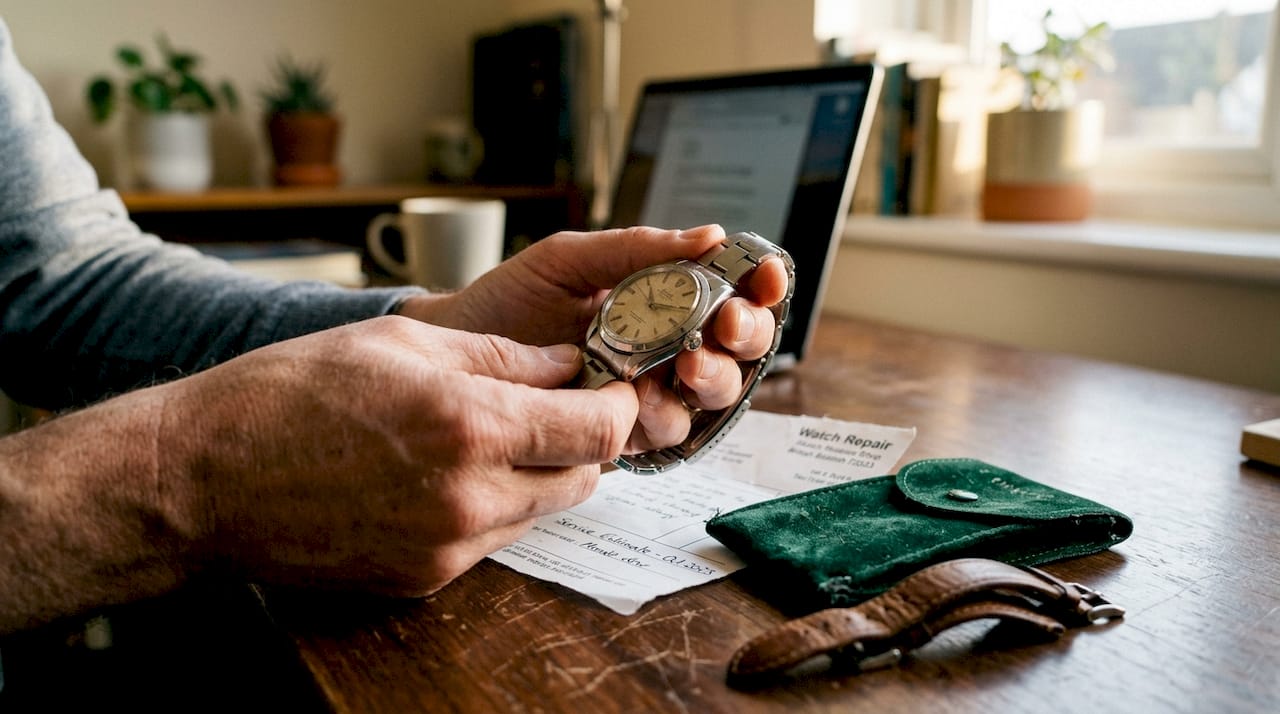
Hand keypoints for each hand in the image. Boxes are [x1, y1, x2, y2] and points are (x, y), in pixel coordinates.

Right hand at [158, 316, 637, 595]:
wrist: (203, 478)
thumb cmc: (290, 393)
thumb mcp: (401, 341)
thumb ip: (500, 356)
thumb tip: (566, 365)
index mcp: (471, 424)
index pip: (597, 429)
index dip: (615, 405)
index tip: (608, 388)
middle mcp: (470, 496)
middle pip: (584, 479)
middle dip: (581, 441)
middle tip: (552, 408)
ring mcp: (448, 548)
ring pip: (541, 513)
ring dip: (538, 477)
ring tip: (489, 438)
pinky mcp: (424, 579)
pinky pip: (492, 541)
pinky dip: (492, 508)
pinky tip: (446, 475)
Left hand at [397, 225, 789, 453]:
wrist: (455, 352)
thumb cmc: (510, 301)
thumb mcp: (570, 260)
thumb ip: (636, 248)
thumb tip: (708, 235)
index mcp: (664, 299)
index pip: (731, 292)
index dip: (758, 286)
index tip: (760, 277)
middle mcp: (667, 347)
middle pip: (738, 349)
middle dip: (744, 336)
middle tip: (725, 327)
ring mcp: (648, 392)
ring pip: (711, 397)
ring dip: (712, 380)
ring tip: (687, 367)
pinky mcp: (622, 433)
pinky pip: (666, 434)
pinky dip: (666, 418)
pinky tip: (648, 403)